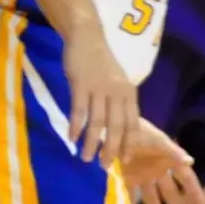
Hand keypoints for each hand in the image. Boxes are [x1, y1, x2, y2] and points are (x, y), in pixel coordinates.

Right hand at [63, 22, 137, 166]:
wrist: (87, 37)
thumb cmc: (101, 62)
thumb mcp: (117, 82)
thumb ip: (118, 102)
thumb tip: (117, 129)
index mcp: (129, 93)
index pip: (133, 124)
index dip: (129, 143)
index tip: (124, 160)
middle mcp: (117, 93)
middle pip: (116, 127)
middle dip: (111, 149)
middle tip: (104, 166)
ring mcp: (99, 88)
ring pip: (97, 122)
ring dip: (92, 142)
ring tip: (86, 158)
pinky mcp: (81, 84)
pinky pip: (79, 110)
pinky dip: (76, 126)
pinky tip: (71, 138)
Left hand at [121, 120, 204, 203]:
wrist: (114, 127)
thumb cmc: (139, 131)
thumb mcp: (157, 140)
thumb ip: (173, 151)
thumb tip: (191, 161)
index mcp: (168, 161)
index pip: (186, 179)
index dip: (194, 193)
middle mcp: (157, 171)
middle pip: (170, 193)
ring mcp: (142, 176)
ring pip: (152, 198)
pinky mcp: (127, 178)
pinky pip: (131, 195)